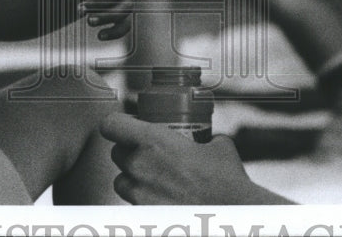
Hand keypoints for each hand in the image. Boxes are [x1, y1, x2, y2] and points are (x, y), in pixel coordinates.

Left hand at [100, 113, 283, 204]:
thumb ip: (204, 138)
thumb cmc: (226, 184)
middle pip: (116, 153)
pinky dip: (144, 201)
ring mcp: (138, 194)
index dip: (116, 123)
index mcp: (153, 141)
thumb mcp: (218, 147)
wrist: (231, 217)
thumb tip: (207, 141)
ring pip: (121, 181)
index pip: (111, 124)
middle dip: (130, 152)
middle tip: (150, 155)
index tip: (126, 126)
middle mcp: (139, 166)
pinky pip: (133, 204)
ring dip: (133, 178)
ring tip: (156, 180)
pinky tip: (164, 200)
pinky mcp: (143, 216)